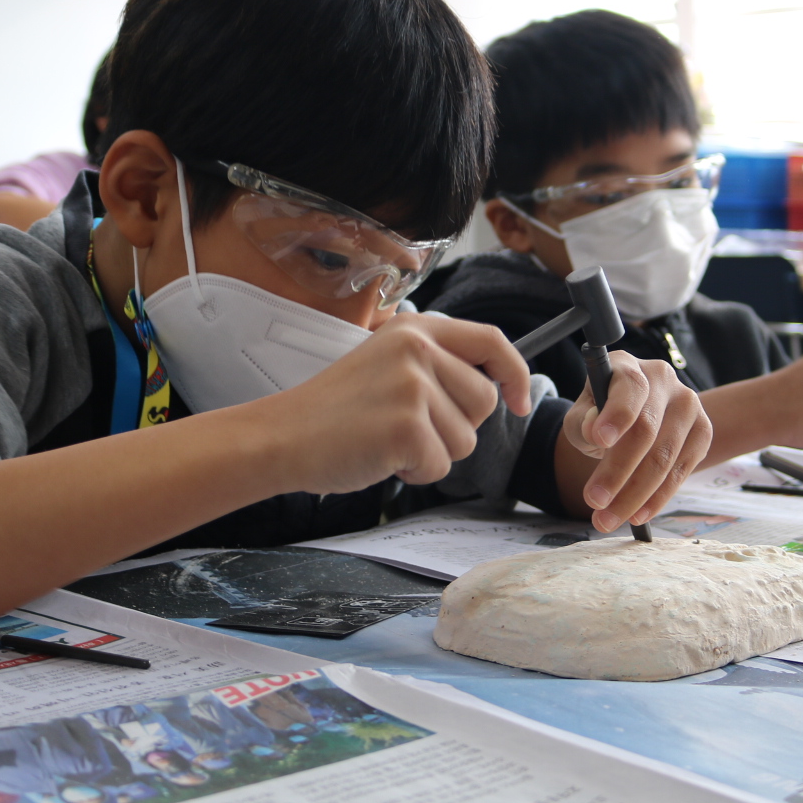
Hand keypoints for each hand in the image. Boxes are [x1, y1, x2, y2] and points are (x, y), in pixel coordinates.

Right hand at [262, 314, 532, 493]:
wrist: (283, 436)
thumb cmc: (335, 410)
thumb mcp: (388, 363)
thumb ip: (436, 365)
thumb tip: (497, 388)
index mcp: (416, 328)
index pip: (492, 341)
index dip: (514, 374)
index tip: (519, 401)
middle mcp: (418, 349)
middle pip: (484, 401)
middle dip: (457, 427)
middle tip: (408, 427)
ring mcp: (413, 386)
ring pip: (466, 439)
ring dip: (434, 453)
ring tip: (389, 440)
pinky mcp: (406, 426)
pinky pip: (441, 466)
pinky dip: (415, 473)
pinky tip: (382, 457)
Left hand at [560, 352, 711, 533]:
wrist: (631, 419)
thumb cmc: (600, 416)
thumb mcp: (581, 416)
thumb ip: (581, 421)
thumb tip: (593, 428)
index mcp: (628, 366)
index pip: (629, 388)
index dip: (616, 414)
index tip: (599, 440)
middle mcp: (663, 379)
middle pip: (646, 430)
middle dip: (617, 472)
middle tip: (594, 502)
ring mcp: (689, 404)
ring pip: (665, 456)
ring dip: (635, 495)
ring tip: (608, 518)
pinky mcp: (702, 432)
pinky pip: (682, 470)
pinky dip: (658, 498)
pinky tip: (638, 514)